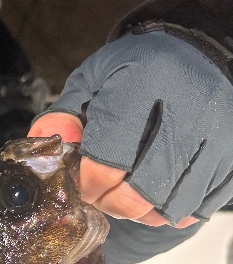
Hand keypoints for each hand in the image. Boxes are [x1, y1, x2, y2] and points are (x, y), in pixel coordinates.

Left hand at [29, 30, 232, 226]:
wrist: (203, 50)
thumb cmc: (139, 68)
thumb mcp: (94, 77)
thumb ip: (64, 114)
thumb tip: (49, 151)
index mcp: (145, 83)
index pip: (107, 163)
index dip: (87, 185)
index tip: (81, 184)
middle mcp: (189, 109)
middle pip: (141, 192)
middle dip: (114, 204)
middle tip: (104, 196)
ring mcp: (220, 134)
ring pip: (174, 205)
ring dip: (145, 213)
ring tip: (131, 198)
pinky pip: (204, 204)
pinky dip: (179, 212)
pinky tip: (162, 199)